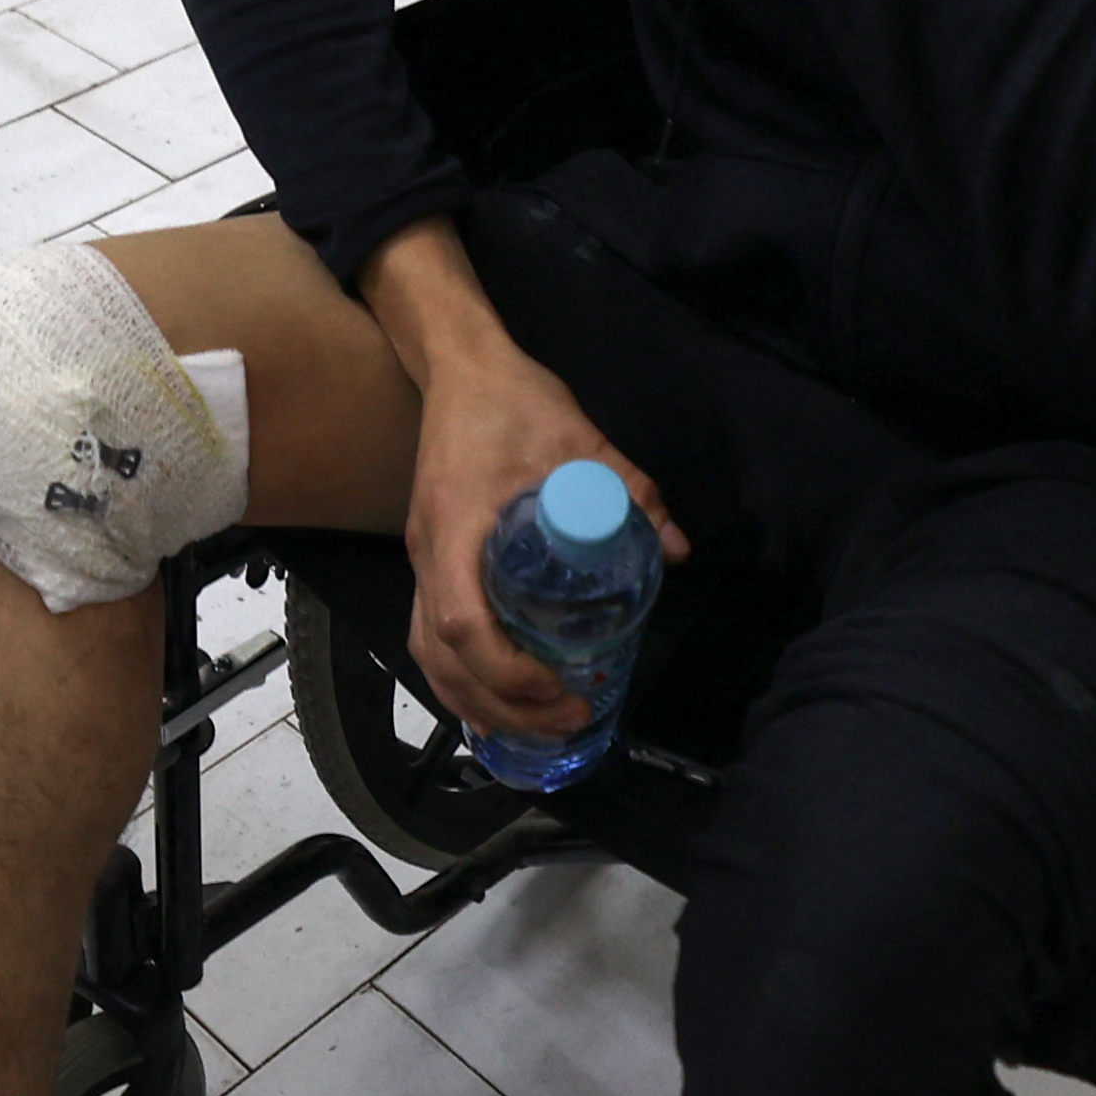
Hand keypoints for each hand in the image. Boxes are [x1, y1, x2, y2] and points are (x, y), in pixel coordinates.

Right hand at [398, 344, 685, 742]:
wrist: (461, 370)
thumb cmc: (515, 402)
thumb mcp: (581, 438)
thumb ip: (631, 490)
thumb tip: (675, 551)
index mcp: (456, 526)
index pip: (463, 622)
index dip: (506, 670)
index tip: (556, 686)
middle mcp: (427, 554)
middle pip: (442, 658)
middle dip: (501, 705)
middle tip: (567, 720)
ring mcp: (420, 561)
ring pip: (429, 657)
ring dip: (477, 703)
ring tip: (536, 726)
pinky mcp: (428, 562)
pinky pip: (430, 639)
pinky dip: (462, 680)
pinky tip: (500, 699)